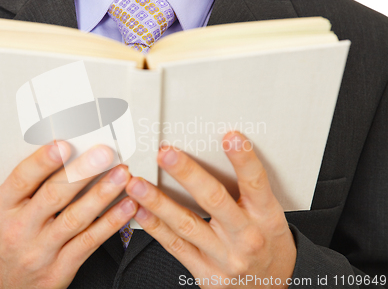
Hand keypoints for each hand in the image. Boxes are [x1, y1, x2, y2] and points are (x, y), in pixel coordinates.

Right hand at [0, 142, 137, 288]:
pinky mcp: (60, 268)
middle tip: (104, 154)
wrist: (0, 284)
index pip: (21, 179)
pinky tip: (125, 206)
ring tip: (121, 175)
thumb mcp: (4, 210)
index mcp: (1, 207)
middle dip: (82, 172)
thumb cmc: (8, 237)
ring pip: (75, 218)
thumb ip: (28, 184)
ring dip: (102, 194)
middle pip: (53, 196)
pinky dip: (110, 222)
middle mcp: (19, 228)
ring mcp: (40, 250)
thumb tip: (62, 150)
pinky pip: (89, 242)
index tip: (64, 145)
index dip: (43, 161)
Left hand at [126, 131, 296, 287]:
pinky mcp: (205, 273)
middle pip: (214, 200)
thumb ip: (249, 190)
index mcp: (266, 218)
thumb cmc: (268, 245)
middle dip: (187, 174)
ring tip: (137, 184)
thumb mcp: (271, 217)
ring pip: (186, 224)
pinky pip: (176, 246)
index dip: (244, 159)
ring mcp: (224, 257)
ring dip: (158, 202)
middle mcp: (245, 237)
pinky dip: (155, 227)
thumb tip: (223, 152)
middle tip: (166, 153)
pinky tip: (140, 210)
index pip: (256, 184)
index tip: (230, 137)